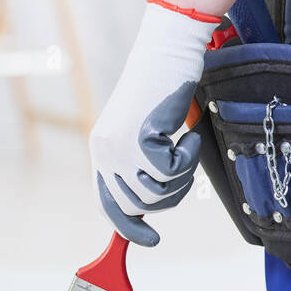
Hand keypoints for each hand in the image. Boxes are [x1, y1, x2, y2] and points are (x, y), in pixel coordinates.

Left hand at [89, 0, 217, 246]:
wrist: (168, 50)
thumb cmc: (164, 88)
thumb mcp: (146, 132)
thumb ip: (142, 165)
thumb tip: (149, 206)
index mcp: (101, 150)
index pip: (106, 203)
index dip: (126, 226)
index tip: (149, 240)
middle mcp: (104, 150)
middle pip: (136, 204)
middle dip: (168, 198)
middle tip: (185, 171)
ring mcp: (118, 145)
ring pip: (154, 192)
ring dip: (181, 176)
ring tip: (186, 147)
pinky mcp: (138, 137)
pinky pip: (170, 171)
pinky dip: (188, 157)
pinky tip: (188, 133)